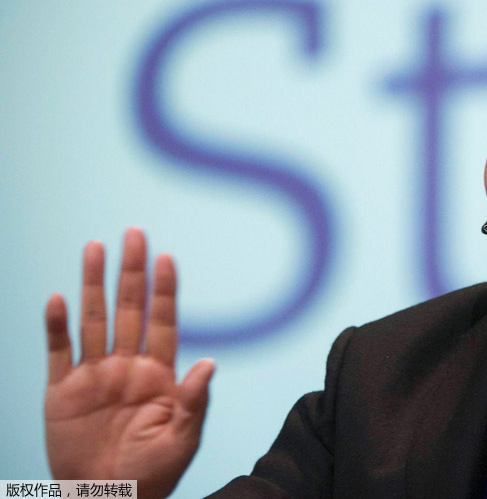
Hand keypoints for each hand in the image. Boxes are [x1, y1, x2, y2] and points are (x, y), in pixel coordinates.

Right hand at [45, 227, 214, 498]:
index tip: (167, 258)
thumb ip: (194, 400)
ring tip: (95, 248)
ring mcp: (93, 375)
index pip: (163, 321)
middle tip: (135, 233)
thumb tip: (210, 363)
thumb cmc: (154, 472)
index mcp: (158, 373)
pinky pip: (58, 352)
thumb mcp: (182, 439)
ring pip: (93, 319)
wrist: (110, 498)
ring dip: (93, 285)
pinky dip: (56, 327)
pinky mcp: (63, 391)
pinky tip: (58, 299)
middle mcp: (126, 365)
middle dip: (131, 272)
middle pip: (128, 309)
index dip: (165, 290)